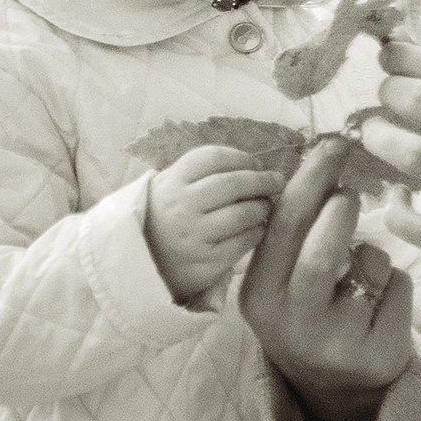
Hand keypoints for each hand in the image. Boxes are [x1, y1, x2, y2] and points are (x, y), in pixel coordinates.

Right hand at [143, 145, 284, 301]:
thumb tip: (252, 164)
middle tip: (276, 181)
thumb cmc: (167, 217)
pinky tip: (257, 228)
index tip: (255, 164)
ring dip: (262, 207)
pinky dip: (257, 231)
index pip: (214, 158)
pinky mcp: (207, 262)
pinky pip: (244, 241)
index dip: (242, 158)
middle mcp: (181, 207)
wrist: (144, 262)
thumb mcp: (170, 186)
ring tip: (265, 206)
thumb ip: (202, 171)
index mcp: (172, 182)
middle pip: (233, 183)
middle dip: (262, 180)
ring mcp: (194, 236)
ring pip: (243, 213)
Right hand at [238, 136, 414, 420]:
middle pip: (320, 252)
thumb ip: (294, 230)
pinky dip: (395, 281)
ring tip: (361, 268)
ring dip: (372, 252)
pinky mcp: (375, 354)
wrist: (334, 384)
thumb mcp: (284, 277)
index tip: (332, 143)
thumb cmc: (308, 309)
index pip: (281, 227)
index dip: (309, 178)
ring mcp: (333, 344)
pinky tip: (379, 304)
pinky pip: (398, 288)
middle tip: (350, 194)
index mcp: (258, 295)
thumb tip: (321, 158)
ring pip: (367, 266)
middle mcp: (289, 323)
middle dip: (341, 211)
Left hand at [359, 44, 420, 262]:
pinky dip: (397, 211)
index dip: (407, 58)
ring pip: (416, 155)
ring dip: (382, 138)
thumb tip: (407, 55)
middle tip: (386, 93)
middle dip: (391, 91)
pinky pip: (420, 227)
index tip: (387, 55)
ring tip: (375, 132)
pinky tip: (398, 195)